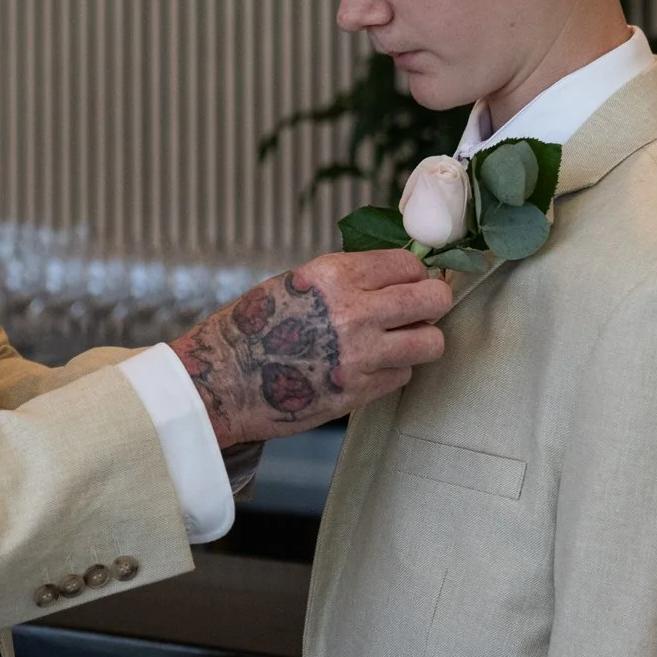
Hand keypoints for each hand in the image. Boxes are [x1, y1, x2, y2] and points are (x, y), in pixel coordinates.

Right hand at [172, 250, 451, 444]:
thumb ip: (348, 277)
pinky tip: (368, 366)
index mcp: (335, 276)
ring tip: (401, 340)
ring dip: (421, 340)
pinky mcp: (359, 392)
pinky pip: (403, 375)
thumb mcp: (298, 282)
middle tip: (423, 307)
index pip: (408, 264)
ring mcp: (360, 357)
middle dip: (433, 300)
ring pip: (430, 342)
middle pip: (432, 299)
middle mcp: (354, 313)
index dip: (415, 271)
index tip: (412, 279)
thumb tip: (399, 273)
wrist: (223, 379)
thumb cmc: (254, 327)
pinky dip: (393, 370)